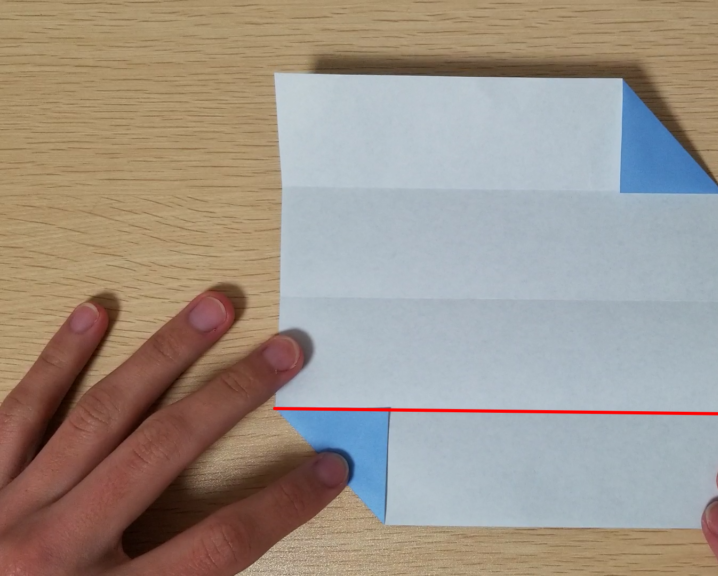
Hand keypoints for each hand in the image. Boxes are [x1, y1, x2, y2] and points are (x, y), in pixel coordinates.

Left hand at [0, 292, 348, 575]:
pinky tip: (93, 312)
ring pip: (100, 414)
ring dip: (164, 355)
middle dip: (233, 395)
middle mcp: (57, 549)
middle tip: (286, 350)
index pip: (220, 544)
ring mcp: (6, 510)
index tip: (332, 466)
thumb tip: (224, 563)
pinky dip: (58, 360)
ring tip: (212, 309)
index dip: (283, 503)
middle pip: (165, 451)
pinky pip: (17, 412)